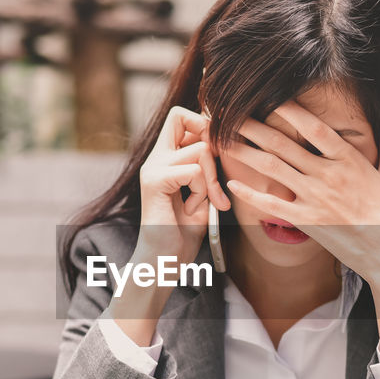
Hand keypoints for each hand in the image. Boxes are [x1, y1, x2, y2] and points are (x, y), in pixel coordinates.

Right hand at [136, 105, 231, 264]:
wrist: (163, 262)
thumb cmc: (184, 233)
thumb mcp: (203, 194)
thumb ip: (209, 168)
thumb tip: (227, 141)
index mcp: (165, 158)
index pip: (180, 116)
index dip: (204, 124)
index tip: (217, 154)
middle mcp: (155, 158)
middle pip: (181, 116)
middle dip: (210, 143)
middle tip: (215, 178)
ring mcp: (152, 168)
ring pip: (200, 150)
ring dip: (211, 179)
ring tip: (204, 203)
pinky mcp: (154, 181)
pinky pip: (194, 171)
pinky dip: (202, 192)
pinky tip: (192, 210)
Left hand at [220, 101, 379, 281]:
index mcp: (350, 160)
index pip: (316, 128)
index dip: (292, 111)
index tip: (272, 97)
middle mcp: (328, 176)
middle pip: (284, 145)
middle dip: (255, 127)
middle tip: (232, 114)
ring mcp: (315, 199)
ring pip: (273, 169)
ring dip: (246, 153)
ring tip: (224, 141)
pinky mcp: (307, 221)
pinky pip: (273, 205)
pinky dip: (251, 194)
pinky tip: (232, 183)